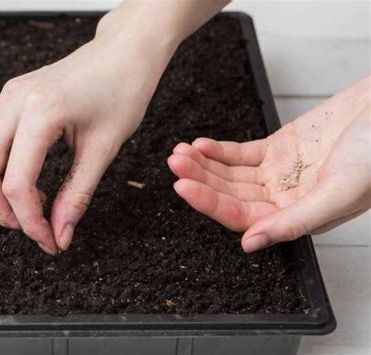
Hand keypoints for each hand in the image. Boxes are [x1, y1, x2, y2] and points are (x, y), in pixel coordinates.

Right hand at [0, 16, 178, 253]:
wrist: (125, 54)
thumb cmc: (123, 90)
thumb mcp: (104, 148)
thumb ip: (78, 194)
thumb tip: (61, 232)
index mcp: (40, 112)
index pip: (17, 183)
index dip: (30, 221)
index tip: (49, 240)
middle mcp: (14, 101)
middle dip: (1, 210)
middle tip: (32, 229)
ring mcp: (8, 97)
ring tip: (29, 209)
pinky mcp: (12, 98)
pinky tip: (27, 182)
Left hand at [168, 76, 370, 252]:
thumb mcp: (340, 191)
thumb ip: (295, 221)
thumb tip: (250, 243)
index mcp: (298, 217)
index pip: (242, 217)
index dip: (209, 203)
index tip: (183, 187)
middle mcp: (284, 198)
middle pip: (230, 194)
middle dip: (200, 179)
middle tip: (175, 164)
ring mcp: (279, 173)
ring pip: (231, 174)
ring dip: (204, 163)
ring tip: (180, 152)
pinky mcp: (279, 148)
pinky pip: (241, 153)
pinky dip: (219, 150)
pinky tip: (200, 145)